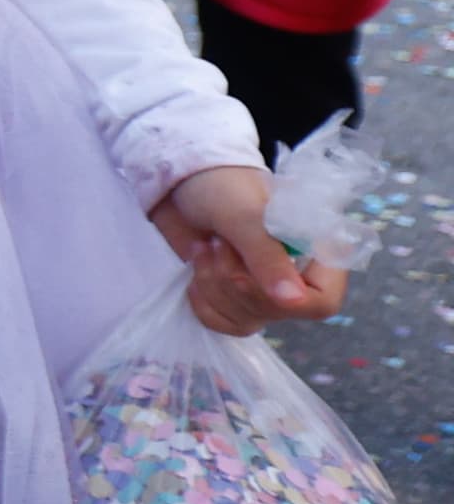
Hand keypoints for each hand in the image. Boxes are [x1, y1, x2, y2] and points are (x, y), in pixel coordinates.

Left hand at [154, 161, 346, 335]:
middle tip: (218, 242)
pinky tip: (196, 268)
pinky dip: (202, 299)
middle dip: (237, 280)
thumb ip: (267, 255)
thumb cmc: (220, 185)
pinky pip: (221, 322)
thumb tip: (292, 301)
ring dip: (214, 284)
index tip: (253, 267)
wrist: (178, 181)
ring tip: (205, 245)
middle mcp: (294, 275)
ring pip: (247, 319)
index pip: (325, 300)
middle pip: (279, 312)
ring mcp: (262, 289)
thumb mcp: (244, 214)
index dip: (292, 297)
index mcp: (314, 249)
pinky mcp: (231, 297)